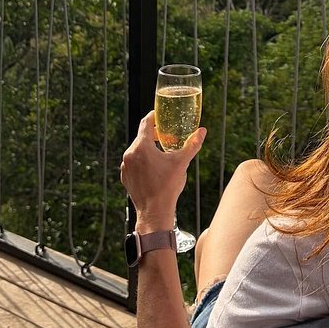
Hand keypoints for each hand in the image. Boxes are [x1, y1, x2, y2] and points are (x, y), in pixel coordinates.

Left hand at [120, 111, 204, 230]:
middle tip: (165, 134)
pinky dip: (142, 161)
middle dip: (153, 134)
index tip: (160, 115)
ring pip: (137, 150)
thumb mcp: (182, 163)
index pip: (145, 123)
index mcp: (141, 147)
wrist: (154, 212)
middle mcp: (129, 154)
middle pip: (141, 137)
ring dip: (147, 148)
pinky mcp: (126, 177)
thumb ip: (192, 144)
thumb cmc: (168, 187)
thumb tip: (202, 131)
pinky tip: (153, 167)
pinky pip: (133, 163)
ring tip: (160, 151)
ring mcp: (126, 167)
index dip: (153, 116)